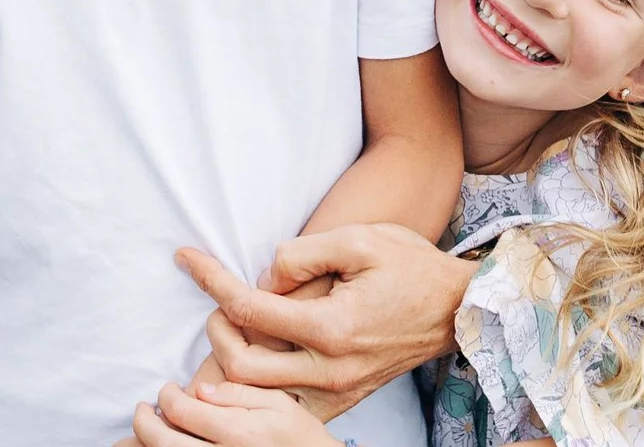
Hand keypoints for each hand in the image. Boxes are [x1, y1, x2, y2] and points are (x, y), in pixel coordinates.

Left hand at [128, 382, 341, 446]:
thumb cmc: (301, 436)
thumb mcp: (277, 403)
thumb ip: (237, 393)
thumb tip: (199, 390)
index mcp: (236, 432)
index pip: (182, 411)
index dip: (167, 396)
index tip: (168, 388)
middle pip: (163, 443)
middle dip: (144, 423)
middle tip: (143, 410)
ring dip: (148, 444)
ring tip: (148, 429)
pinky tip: (167, 446)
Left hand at [178, 225, 475, 420]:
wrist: (457, 308)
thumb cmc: (410, 265)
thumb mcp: (359, 239)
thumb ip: (301, 254)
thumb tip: (261, 277)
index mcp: (332, 328)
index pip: (249, 310)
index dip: (210, 280)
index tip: (186, 259)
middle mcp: (331, 370)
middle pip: (241, 367)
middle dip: (216, 331)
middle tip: (217, 301)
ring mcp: (338, 391)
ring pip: (261, 395)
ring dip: (233, 364)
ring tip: (230, 328)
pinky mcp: (344, 399)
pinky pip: (289, 404)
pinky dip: (262, 387)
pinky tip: (258, 355)